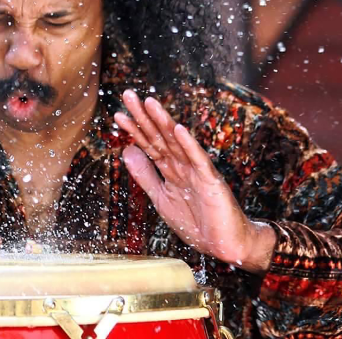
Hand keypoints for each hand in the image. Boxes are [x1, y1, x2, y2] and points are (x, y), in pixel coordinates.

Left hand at [114, 90, 275, 274]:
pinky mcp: (211, 181)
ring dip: (163, 121)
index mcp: (171, 169)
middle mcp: (183, 165)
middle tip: (128, 96)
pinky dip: (187, 145)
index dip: (134, 130)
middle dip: (144, 117)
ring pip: (176, 142)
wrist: (223, 245)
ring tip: (149, 102)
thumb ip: (144, 175)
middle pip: (160, 137)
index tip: (118, 115)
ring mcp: (197, 171)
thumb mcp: (160, 197)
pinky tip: (178, 129)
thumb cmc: (195, 222)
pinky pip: (198, 160)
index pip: (149, 145)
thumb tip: (126, 150)